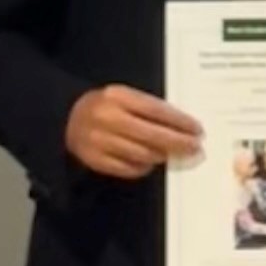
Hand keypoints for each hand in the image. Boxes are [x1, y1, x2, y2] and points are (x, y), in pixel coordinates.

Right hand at [64, 86, 204, 180]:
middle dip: (178, 143)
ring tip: (175, 155)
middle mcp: (109, 118)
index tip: (197, 130)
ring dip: (162, 156)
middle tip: (195, 148)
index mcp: (118, 97)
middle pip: (151, 135)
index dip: (179, 122)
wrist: (68, 118)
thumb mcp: (124, 97)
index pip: (156, 110)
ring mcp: (100, 141)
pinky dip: (143, 168)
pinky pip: (127, 168)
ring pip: (141, 154)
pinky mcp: (95, 160)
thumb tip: (181, 127)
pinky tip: (152, 163)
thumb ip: (148, 108)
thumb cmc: (106, 106)